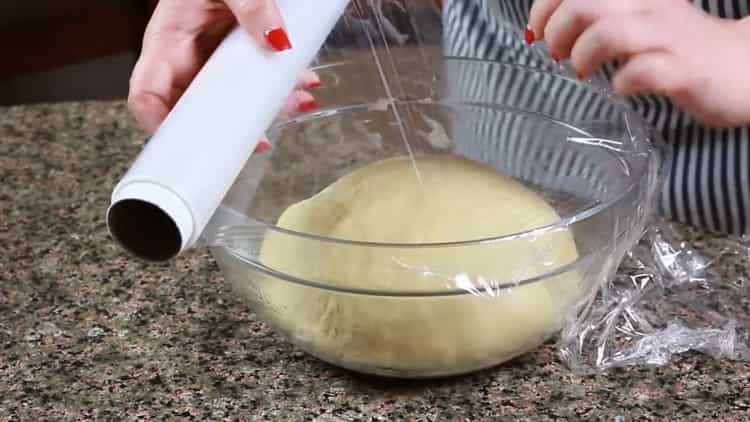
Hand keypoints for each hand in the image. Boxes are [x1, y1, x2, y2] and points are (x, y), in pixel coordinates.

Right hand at [128, 0, 320, 148]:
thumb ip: (250, 5)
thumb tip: (274, 38)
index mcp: (167, 41)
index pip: (146, 94)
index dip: (159, 124)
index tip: (186, 145)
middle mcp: (185, 57)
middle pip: (195, 110)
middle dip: (230, 128)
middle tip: (260, 140)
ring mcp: (211, 61)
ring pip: (232, 102)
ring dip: (266, 109)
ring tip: (298, 101)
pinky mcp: (236, 58)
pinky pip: (254, 84)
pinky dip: (280, 89)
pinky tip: (304, 85)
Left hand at [527, 0, 749, 126]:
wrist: (746, 70)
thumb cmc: (682, 48)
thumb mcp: (638, 22)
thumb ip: (599, 20)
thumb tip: (549, 30)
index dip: (545, 6)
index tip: (535, 29)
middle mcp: (651, 8)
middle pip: (585, 4)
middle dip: (557, 30)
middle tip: (556, 53)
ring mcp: (668, 38)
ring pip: (609, 32)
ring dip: (583, 54)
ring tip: (582, 70)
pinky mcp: (683, 71)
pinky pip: (642, 71)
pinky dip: (622, 82)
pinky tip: (621, 87)